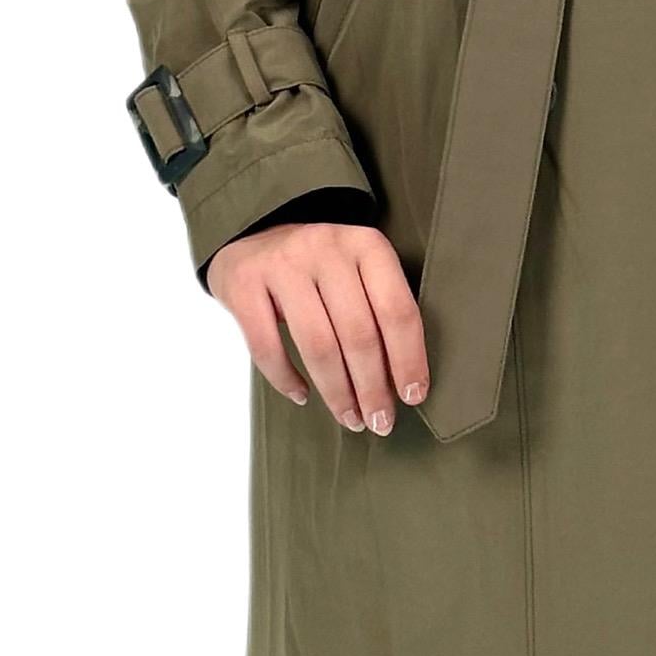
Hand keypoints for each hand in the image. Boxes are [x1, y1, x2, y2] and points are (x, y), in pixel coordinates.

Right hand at [206, 218, 428, 434]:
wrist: (252, 234)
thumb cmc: (319, 267)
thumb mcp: (357, 270)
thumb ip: (379, 309)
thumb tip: (404, 381)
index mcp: (366, 245)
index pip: (397, 310)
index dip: (408, 360)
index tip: (412, 397)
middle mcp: (326, 248)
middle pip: (358, 334)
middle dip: (373, 387)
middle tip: (380, 421)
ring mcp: (282, 265)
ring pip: (318, 345)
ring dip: (337, 392)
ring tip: (350, 418)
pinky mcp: (243, 284)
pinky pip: (268, 347)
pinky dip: (286, 380)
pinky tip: (302, 396)